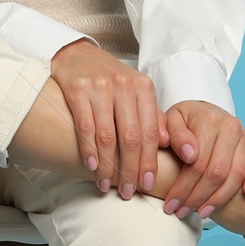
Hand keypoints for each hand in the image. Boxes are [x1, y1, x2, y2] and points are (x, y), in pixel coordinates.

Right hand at [50, 39, 165, 197]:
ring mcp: (100, 87)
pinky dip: (88, 150)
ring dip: (107, 165)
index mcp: (143, 88)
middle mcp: (124, 86)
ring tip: (105, 184)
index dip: (149, 161)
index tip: (147, 184)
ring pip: (107, 136)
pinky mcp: (77, 89)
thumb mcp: (135, 92)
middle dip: (130, 169)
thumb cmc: (109, 79)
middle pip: (131, 137)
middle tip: (127, 192)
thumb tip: (168, 143)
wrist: (76, 54)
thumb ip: (151, 116)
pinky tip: (91, 165)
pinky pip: (85, 126)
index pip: (151, 132)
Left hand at [162, 101, 244, 220]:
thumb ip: (174, 134)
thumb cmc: (184, 120)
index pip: (196, 162)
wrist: (203, 112)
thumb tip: (189, 155)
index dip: (183, 187)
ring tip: (202, 213)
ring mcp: (244, 138)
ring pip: (236, 174)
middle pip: (216, 172)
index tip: (170, 204)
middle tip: (181, 212)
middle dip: (197, 197)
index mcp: (209, 119)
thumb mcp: (171, 120)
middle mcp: (230, 127)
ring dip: (219, 198)